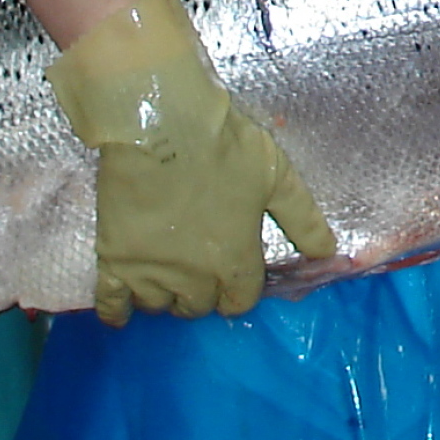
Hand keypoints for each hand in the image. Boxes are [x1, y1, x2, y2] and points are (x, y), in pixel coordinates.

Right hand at [47, 0, 335, 324]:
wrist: (164, 124)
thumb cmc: (226, 148)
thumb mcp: (278, 178)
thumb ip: (303, 220)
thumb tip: (327, 253)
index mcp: (235, 260)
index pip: (239, 300)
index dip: (238, 292)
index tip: (234, 281)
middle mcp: (194, 277)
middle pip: (198, 306)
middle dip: (202, 294)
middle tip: (200, 273)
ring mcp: (152, 271)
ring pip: (159, 306)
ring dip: (166, 298)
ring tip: (167, 280)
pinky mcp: (115, 259)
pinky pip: (112, 302)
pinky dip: (117, 312)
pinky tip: (120, 314)